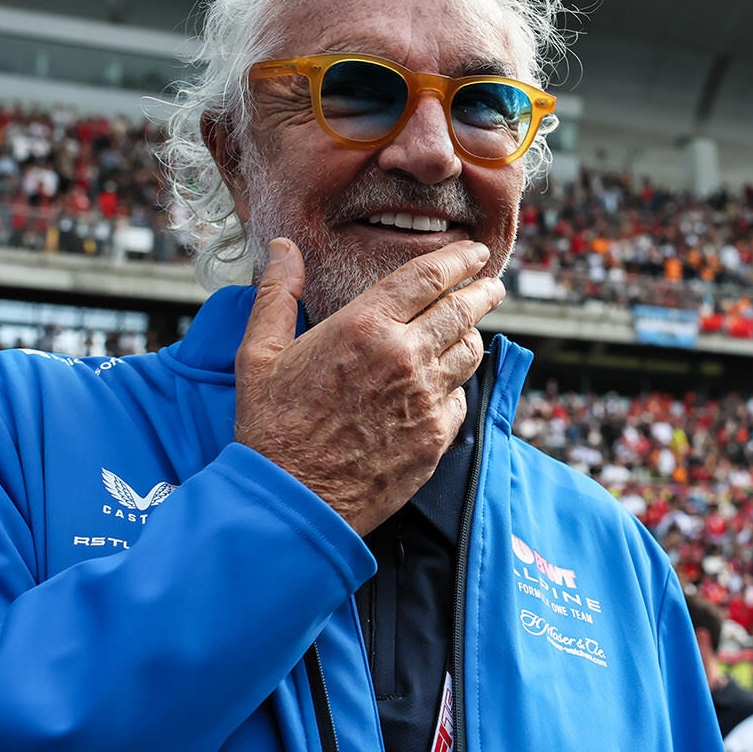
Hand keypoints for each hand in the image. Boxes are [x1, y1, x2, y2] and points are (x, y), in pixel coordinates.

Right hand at [234, 237, 504, 535]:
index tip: (473, 251)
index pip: (428, 277)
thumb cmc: (272, 429)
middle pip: (463, 310)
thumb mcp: (260, 354)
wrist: (292, 501)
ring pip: (470, 353)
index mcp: (364, 327)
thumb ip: (276, 295)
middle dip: (483, 291)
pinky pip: (461, 400)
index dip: (458, 259)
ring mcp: (425, 399)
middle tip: (492, 284)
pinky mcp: (435, 437)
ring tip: (469, 331)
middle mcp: (404, 357)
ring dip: (472, 336)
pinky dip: (456, 387)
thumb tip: (282, 250)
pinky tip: (445, 386)